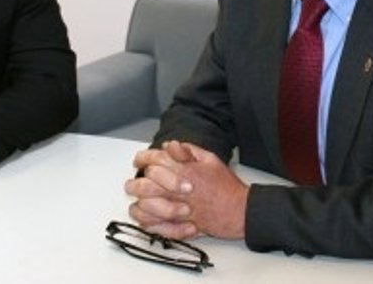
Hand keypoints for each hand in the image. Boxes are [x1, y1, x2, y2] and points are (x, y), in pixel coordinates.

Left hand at [124, 140, 248, 239]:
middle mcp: (179, 191)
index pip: (156, 162)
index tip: (139, 160)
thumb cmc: (226, 186)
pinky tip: (145, 217)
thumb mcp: (210, 159)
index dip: (143, 159)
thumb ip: (188, 150)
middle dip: (135, 183)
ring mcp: (178, 210)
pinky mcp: (180, 226)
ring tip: (137, 200)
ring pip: (146, 207)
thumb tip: (169, 145)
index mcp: (185, 172)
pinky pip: (156, 227)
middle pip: (145, 185)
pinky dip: (148, 223)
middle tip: (133, 183)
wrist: (239, 210)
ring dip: (138, 203)